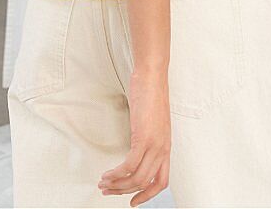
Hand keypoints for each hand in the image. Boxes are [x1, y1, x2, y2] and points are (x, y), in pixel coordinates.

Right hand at [98, 68, 170, 205]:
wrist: (152, 76)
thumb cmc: (151, 93)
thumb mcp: (153, 121)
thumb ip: (148, 136)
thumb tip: (136, 147)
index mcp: (166, 146)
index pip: (162, 181)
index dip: (148, 195)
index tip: (133, 201)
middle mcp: (163, 148)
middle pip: (146, 183)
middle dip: (124, 191)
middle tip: (109, 191)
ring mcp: (155, 144)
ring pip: (137, 177)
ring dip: (118, 184)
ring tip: (104, 183)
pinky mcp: (144, 137)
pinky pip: (129, 165)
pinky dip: (117, 173)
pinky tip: (108, 173)